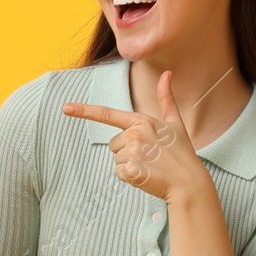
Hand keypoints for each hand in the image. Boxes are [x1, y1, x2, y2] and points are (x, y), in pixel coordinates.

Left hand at [62, 69, 210, 205]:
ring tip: (151, 166)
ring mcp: (132, 153)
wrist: (189, 183)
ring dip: (130, 165)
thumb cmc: (182, 153)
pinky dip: (131, 177)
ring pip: (117, 159)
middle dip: (127, 151)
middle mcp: (135, 134)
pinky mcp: (131, 171)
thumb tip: (167, 73)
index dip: (85, 111)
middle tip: (151, 157)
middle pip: (114, 144)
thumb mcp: (175, 123)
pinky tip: (147, 176)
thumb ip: (166, 98)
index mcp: (142, 121)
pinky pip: (119, 173)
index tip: (66, 108)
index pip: (108, 114)